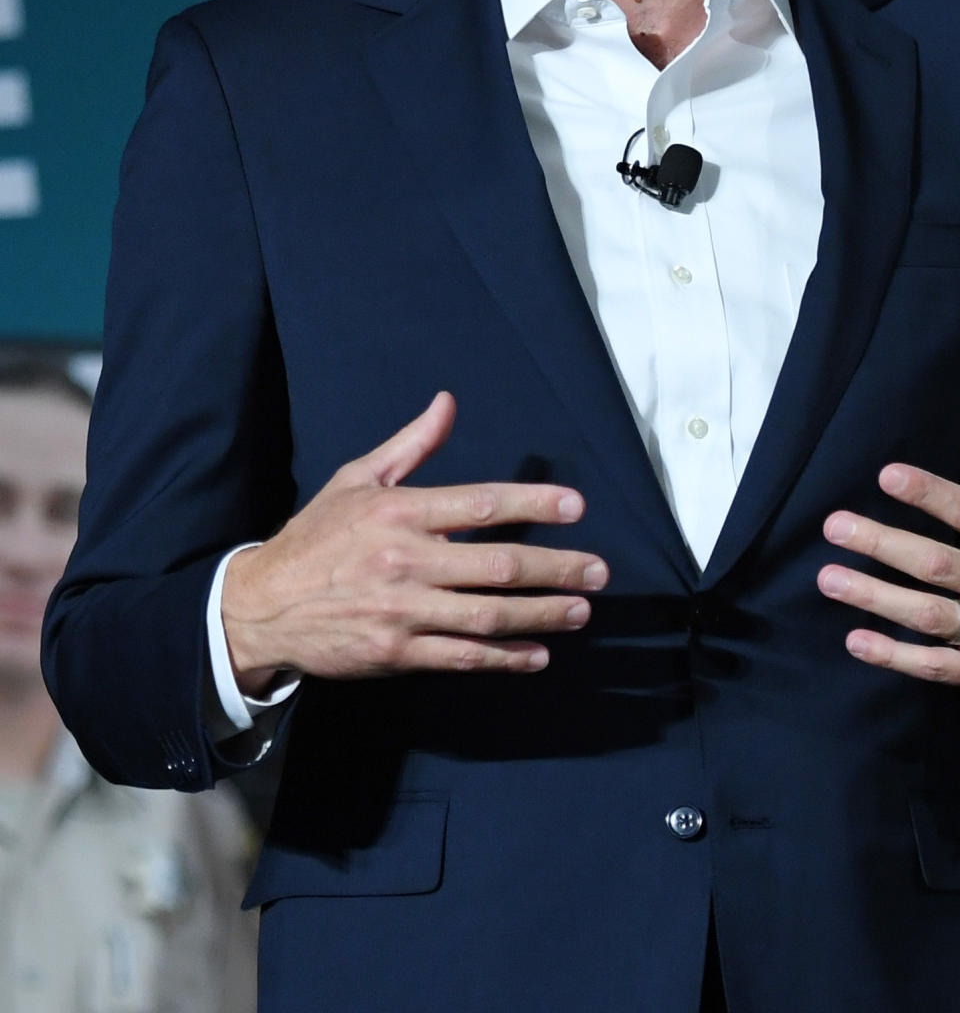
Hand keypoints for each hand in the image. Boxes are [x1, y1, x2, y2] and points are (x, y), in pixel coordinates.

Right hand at [222, 391, 607, 691]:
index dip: (533, 504)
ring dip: (541, 615)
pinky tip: (535, 654)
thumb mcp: (358, 478)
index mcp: (400, 512)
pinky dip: (503, 657)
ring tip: (580, 610)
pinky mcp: (396, 652)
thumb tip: (448, 402)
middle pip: (497, 565)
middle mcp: (405, 560)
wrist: (261, 605)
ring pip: (487, 615)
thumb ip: (411, 444)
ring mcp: (402, 611)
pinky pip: (461, 657)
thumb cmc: (317, 536)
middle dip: (556, 567)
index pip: (480, 504)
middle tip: (598, 571)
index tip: (576, 506)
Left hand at [817, 385, 959, 719]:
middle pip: (939, 565)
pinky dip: (895, 657)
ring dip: (875, 597)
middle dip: (882, 544)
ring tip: (829, 578)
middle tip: (834, 525)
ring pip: (930, 616)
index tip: (887, 475)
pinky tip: (856, 639)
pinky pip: (938, 667)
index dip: (931, 494)